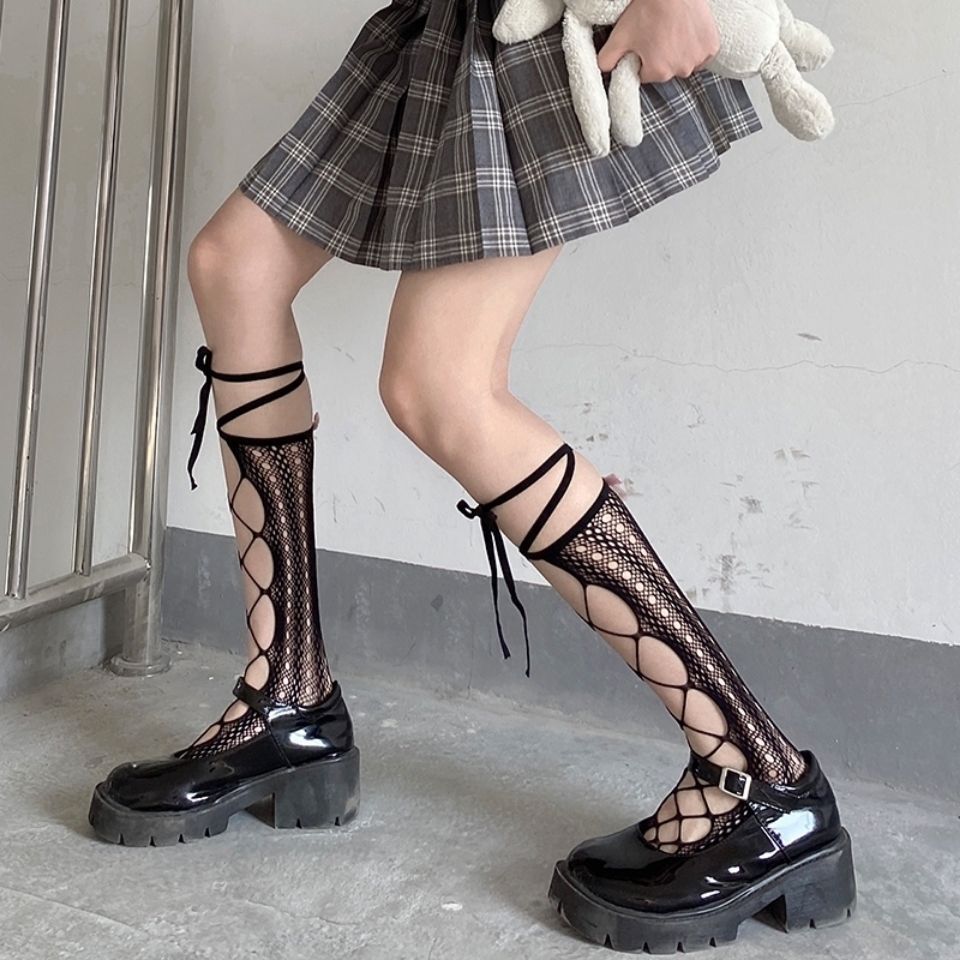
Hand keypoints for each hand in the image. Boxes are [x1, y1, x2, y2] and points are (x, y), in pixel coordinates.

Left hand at [596, 0, 720, 82]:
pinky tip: (688, 31)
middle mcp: (680, 70)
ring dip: (680, 51)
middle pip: (667, 69)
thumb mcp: (620, 36)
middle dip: (662, 56)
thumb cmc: (646, 9)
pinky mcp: (711, 47)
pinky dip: (696, 45)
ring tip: (673, 29)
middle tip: (658, 33)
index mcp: (658, 72)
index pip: (646, 74)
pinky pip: (702, 54)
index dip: (643, 58)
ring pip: (685, 62)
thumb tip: (603, 71)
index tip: (644, 42)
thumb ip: (606, 59)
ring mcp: (698, 58)